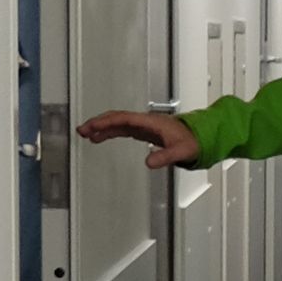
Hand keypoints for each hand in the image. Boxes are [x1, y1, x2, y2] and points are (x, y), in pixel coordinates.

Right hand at [78, 109, 199, 166]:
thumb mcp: (180, 151)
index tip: (93, 126)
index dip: (106, 122)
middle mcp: (144, 121)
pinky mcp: (143, 131)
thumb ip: (165, 156)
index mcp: (150, 122)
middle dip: (98, 123)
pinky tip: (100, 137)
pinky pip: (122, 129)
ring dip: (101, 127)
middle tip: (82, 130)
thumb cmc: (191, 142)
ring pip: (117, 123)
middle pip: (116, 118)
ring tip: (85, 134)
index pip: (123, 119)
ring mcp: (143, 126)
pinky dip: (109, 132)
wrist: (200, 137)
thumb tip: (148, 162)